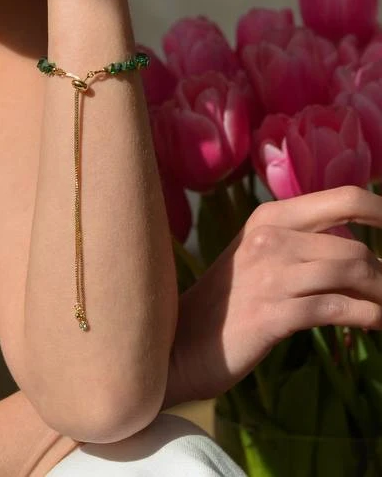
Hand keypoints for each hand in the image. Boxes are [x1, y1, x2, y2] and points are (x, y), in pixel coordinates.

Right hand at [166, 185, 381, 405]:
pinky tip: (375, 324)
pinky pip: (338, 309)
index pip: (344, 198)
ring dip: (380, 295)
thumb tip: (362, 253)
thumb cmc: (229, 304)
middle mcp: (271, 236)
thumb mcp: (262, 259)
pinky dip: (368, 317)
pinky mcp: (273, 313)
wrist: (180, 345)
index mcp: (271, 217)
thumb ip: (304, 247)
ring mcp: (271, 274)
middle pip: (356, 245)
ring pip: (352, 271)